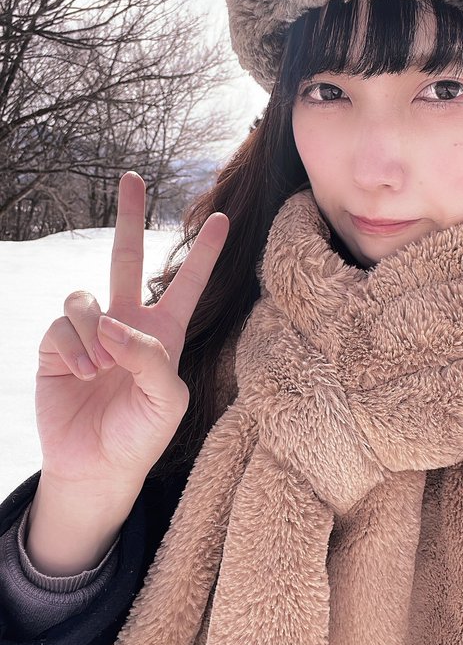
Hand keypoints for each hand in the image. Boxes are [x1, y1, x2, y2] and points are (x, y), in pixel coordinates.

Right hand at [35, 171, 228, 497]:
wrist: (95, 466)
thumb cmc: (139, 436)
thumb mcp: (167, 402)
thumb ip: (151, 358)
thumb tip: (114, 323)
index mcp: (164, 334)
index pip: (187, 285)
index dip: (206, 254)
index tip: (225, 219)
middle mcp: (126, 324)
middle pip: (127, 258)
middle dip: (130, 217)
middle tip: (133, 178)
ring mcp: (89, 333)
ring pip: (85, 297)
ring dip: (94, 331)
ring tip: (99, 368)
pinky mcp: (56, 345)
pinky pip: (61, 324)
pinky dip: (72, 348)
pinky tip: (79, 375)